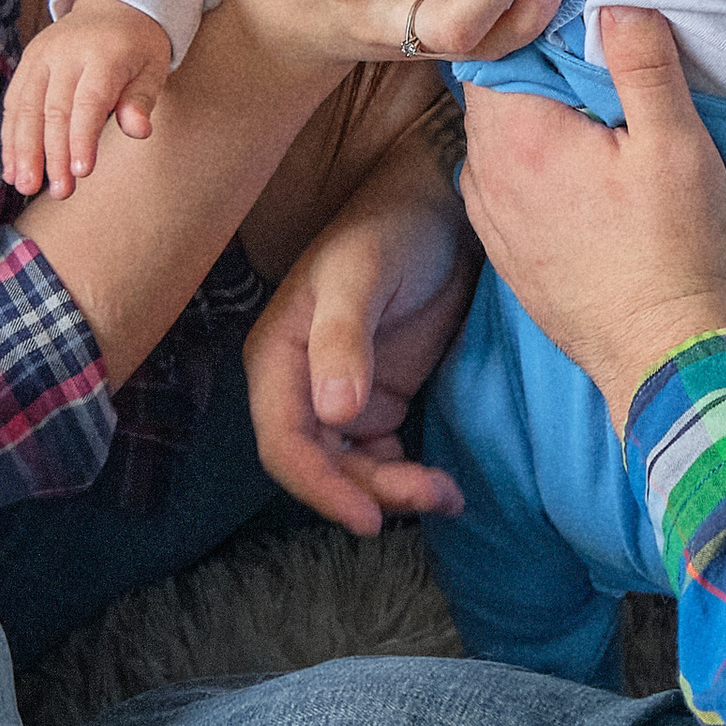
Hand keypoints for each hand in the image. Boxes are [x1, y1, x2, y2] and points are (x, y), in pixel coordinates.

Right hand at [4, 2, 174, 195]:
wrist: (113, 3)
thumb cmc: (138, 45)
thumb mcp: (153, 67)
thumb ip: (142, 99)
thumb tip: (139, 131)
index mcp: (102, 54)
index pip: (88, 101)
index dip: (82, 138)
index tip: (81, 172)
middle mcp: (65, 54)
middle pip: (53, 110)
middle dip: (53, 155)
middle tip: (59, 192)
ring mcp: (41, 57)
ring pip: (25, 108)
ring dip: (23, 151)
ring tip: (24, 186)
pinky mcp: (27, 63)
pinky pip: (13, 103)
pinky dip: (10, 136)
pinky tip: (11, 167)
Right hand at [245, 108, 478, 532]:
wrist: (442, 209)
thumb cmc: (394, 228)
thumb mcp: (364, 273)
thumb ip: (344, 338)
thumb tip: (333, 412)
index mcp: (279, 357)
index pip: (284, 442)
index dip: (319, 487)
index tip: (368, 516)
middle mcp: (301, 385)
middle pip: (320, 466)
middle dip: (368, 494)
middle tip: (429, 496)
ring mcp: (341, 397)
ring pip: (354, 471)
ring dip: (394, 493)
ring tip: (447, 494)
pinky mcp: (380, 401)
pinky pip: (383, 459)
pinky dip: (409, 479)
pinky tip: (444, 486)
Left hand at [459, 3, 725, 429]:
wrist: (663, 356)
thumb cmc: (675, 250)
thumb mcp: (675, 143)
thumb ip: (642, 62)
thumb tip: (616, 2)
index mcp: (516, 136)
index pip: (496, 42)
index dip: (532, 14)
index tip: (574, 1)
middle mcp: (484, 173)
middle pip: (493, 88)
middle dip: (534, 61)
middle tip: (590, 47)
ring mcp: (489, 216)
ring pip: (497, 136)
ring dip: (534, 114)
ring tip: (590, 107)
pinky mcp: (505, 249)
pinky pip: (504, 180)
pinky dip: (532, 159)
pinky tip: (579, 165)